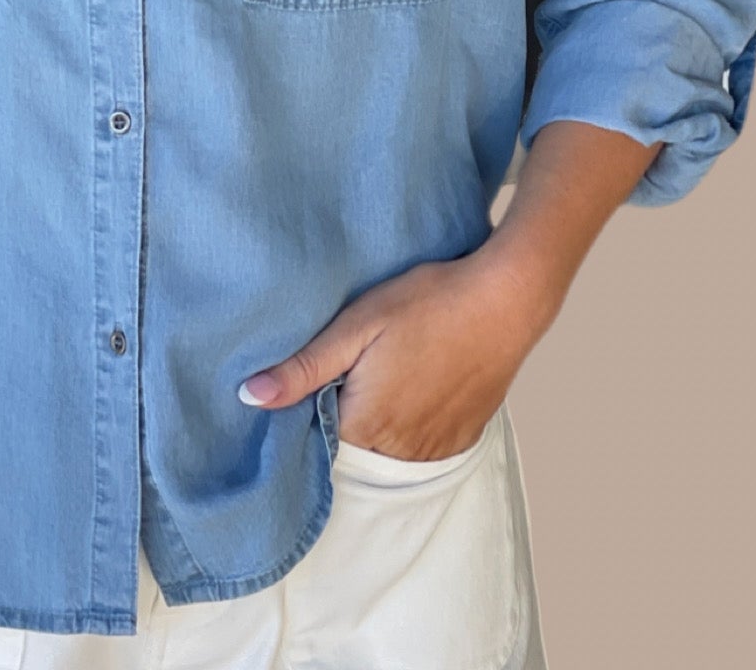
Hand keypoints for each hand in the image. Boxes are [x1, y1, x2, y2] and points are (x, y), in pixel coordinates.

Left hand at [236, 244, 560, 461]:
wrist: (504, 301)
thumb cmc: (427, 304)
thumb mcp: (356, 325)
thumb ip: (304, 367)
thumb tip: (250, 398)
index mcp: (365, 424)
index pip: (314, 443)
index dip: (301, 418)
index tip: (295, 393)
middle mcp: (400, 451)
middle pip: (350, 453)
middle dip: (335, 424)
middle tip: (333, 379)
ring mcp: (436, 450)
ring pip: (385, 454)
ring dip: (372, 430)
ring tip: (371, 382)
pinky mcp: (462, 440)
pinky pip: (420, 451)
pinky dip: (405, 431)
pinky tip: (406, 390)